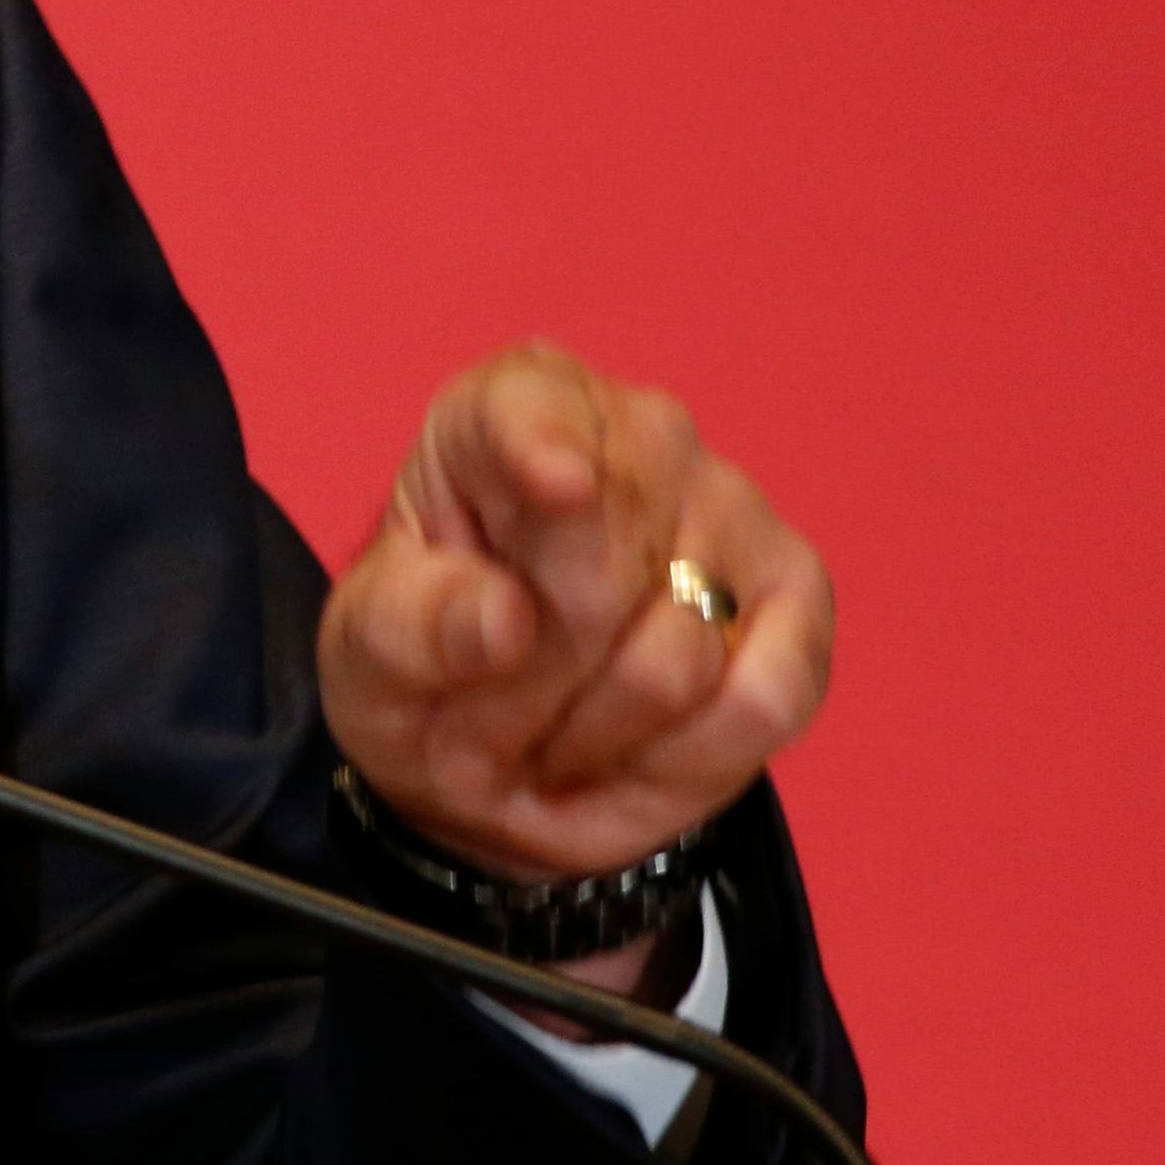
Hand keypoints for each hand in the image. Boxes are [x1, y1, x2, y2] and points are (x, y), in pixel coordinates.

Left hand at [319, 341, 833, 897]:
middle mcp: (638, 433)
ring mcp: (732, 509)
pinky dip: (686, 756)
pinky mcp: (797, 599)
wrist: (497, 755)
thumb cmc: (421, 664)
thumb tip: (507, 619)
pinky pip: (762, 698)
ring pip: (675, 656)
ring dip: (592, 731)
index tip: (556, 485)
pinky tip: (637, 747)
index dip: (543, 447)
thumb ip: (414, 626)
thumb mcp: (367, 651)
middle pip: (604, 572)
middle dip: (533, 679)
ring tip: (549, 730)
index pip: (530, 409)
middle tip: (483, 715)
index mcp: (509, 407)